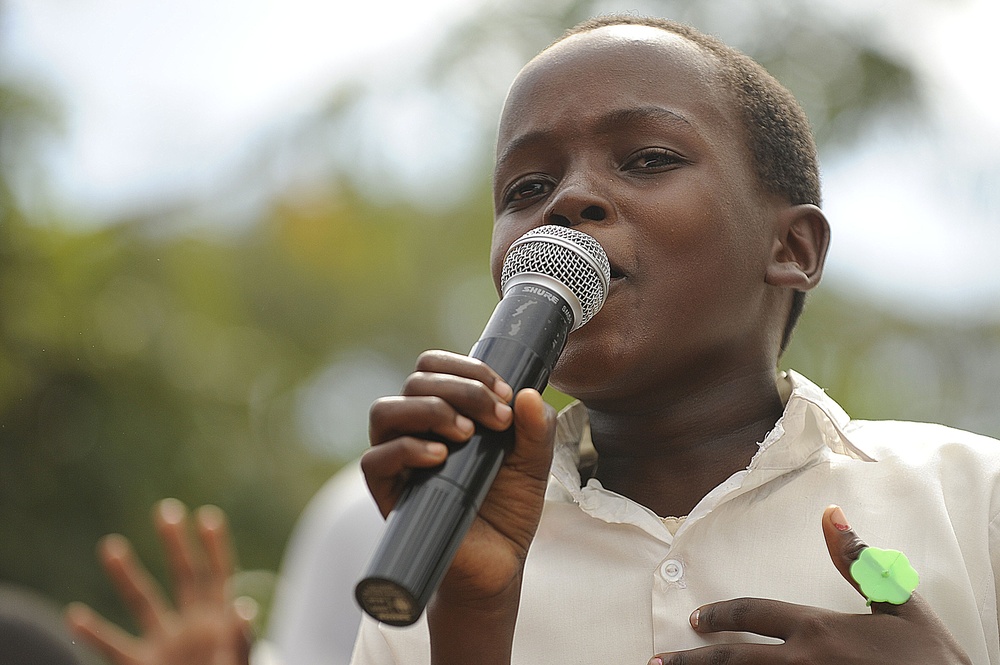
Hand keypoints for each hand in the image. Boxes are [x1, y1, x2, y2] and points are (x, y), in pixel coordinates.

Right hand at [66, 499, 253, 664]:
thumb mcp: (238, 662)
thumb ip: (241, 639)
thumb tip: (243, 607)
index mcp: (220, 620)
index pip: (220, 575)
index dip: (216, 547)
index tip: (207, 516)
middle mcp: (192, 625)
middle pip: (184, 577)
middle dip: (176, 545)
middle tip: (165, 510)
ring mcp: (166, 644)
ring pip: (144, 604)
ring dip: (127, 576)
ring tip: (110, 545)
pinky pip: (115, 649)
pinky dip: (94, 635)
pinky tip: (75, 616)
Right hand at [363, 350, 555, 662]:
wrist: (498, 564)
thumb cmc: (508, 508)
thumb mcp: (533, 463)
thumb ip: (537, 428)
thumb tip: (529, 395)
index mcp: (444, 412)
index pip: (434, 366)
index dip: (467, 368)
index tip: (504, 393)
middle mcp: (415, 429)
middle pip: (415, 381)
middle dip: (461, 389)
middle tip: (497, 417)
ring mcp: (398, 461)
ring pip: (385, 411)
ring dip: (429, 410)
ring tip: (467, 434)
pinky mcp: (388, 494)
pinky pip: (374, 460)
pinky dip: (406, 450)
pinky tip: (441, 458)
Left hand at [650, 505, 971, 664]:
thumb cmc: (930, 659)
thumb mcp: (898, 603)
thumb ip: (858, 562)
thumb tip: (830, 517)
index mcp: (817, 629)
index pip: (753, 614)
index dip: (720, 615)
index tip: (695, 619)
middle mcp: (803, 662)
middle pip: (734, 658)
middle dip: (694, 659)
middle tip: (663, 661)